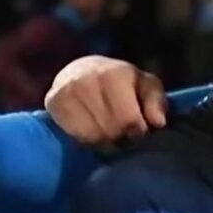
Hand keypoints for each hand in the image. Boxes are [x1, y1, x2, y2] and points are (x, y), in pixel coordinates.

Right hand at [45, 55, 168, 146]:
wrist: (81, 72)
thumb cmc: (122, 84)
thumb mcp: (145, 86)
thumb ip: (156, 102)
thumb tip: (158, 122)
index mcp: (114, 74)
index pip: (129, 120)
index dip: (137, 132)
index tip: (137, 131)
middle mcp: (89, 79)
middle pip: (111, 130)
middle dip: (121, 137)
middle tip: (122, 133)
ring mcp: (68, 90)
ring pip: (93, 136)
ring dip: (104, 140)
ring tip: (107, 131)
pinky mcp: (53, 101)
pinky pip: (76, 135)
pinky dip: (86, 139)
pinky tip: (91, 129)